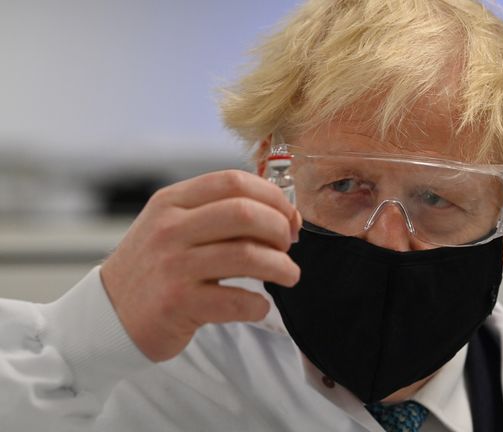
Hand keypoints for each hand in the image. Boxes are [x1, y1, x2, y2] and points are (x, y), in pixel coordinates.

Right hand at [100, 170, 300, 361]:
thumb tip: (282, 214)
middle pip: (245, 213)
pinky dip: (258, 304)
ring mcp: (172, 266)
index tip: (288, 217)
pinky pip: (235, 300)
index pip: (233, 181)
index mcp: (172, 202)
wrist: (108, 315)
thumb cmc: (154, 269)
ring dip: (281, 267)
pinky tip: (258, 305)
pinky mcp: (177, 304)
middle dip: (279, 228)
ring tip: (289, 275)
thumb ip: (218, 214)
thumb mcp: (173, 226)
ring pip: (246, 255)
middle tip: (287, 246)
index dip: (272, 197)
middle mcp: (170, 229)